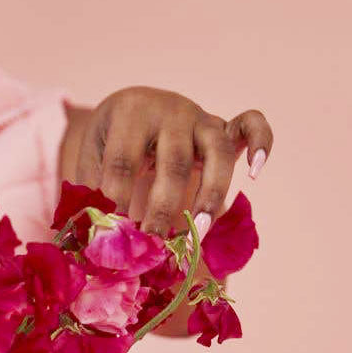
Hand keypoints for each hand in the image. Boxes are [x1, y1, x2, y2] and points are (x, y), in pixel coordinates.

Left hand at [65, 86, 273, 235]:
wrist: (128, 108)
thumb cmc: (106, 145)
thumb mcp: (91, 161)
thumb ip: (92, 194)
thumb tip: (89, 243)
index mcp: (128, 113)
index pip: (123, 162)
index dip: (117, 200)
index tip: (114, 236)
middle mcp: (169, 110)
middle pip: (173, 162)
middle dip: (163, 208)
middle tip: (154, 244)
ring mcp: (199, 115)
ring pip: (217, 152)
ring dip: (210, 194)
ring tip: (197, 231)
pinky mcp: (222, 124)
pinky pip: (251, 124)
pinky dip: (261, 142)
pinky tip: (255, 173)